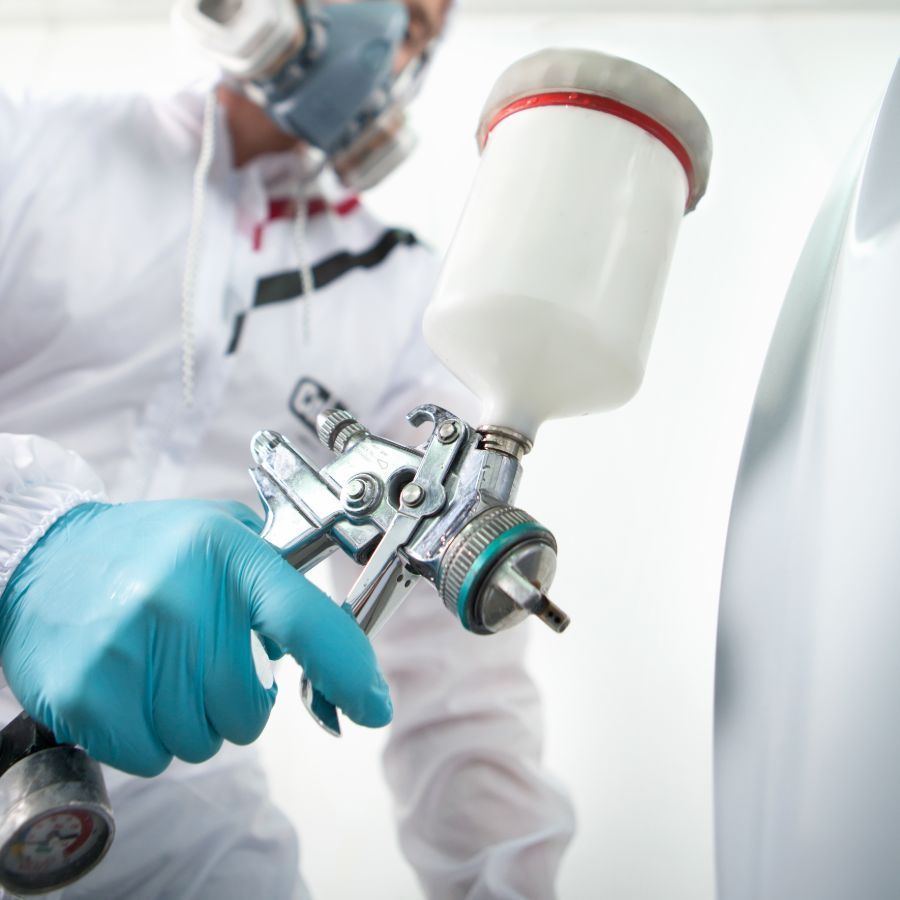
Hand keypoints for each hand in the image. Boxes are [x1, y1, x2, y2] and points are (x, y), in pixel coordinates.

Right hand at [0, 500, 391, 775]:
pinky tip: (131, 690)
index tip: (372, 705)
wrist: (41, 555)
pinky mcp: (84, 693)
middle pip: (250, 709)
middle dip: (238, 702)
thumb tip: (327, 639)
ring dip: (192, 721)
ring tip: (161, 670)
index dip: (349, 671)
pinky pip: (152, 756)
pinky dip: (150, 737)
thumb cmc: (145, 550)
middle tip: (204, 665)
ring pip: (201, 740)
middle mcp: (182, 600)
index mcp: (227, 556)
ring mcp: (129, 648)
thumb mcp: (219, 532)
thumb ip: (276, 576)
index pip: (306, 620)